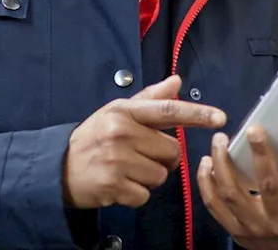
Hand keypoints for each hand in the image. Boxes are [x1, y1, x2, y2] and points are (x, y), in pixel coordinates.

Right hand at [63, 75, 225, 208]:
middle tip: (137, 156)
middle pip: (171, 151)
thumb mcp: (117, 113)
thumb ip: (150, 99)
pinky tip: (118, 185)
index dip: (196, 115)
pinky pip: (145, 195)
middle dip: (161, 157)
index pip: (167, 111)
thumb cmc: (94, 138)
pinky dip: (136, 194)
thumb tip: (177, 81)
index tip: (220, 118)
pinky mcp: (113, 186)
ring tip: (126, 170)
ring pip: (161, 175)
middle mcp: (120, 133)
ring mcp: (116, 161)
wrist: (57, 168)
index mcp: (124, 112)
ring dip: (148, 177)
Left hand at [198, 127, 277, 249]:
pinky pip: (214, 205)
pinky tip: (207, 161)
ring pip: (233, 194)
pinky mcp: (233, 229)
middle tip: (254, 129)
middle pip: (270, 186)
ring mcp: (253, 227)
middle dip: (262, 155)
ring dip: (224, 164)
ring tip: (220, 139)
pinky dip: (207, 182)